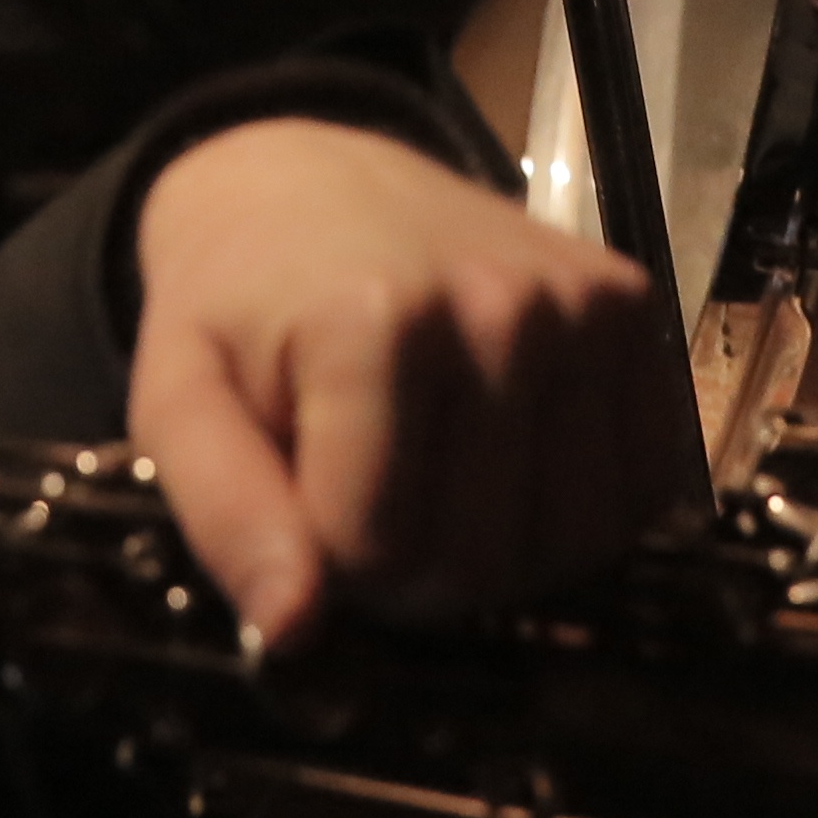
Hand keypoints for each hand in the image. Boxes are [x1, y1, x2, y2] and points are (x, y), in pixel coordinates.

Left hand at [127, 117, 683, 649]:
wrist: (314, 185)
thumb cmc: (239, 302)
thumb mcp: (179, 398)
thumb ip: (224, 513)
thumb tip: (291, 632)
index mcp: (376, 321)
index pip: (379, 554)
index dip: (330, 564)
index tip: (305, 504)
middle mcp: (504, 306)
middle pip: (479, 558)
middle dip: (412, 570)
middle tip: (368, 501)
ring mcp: (583, 306)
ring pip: (567, 542)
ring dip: (499, 553)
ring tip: (437, 487)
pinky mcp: (634, 311)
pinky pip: (638, 490)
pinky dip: (577, 512)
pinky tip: (513, 469)